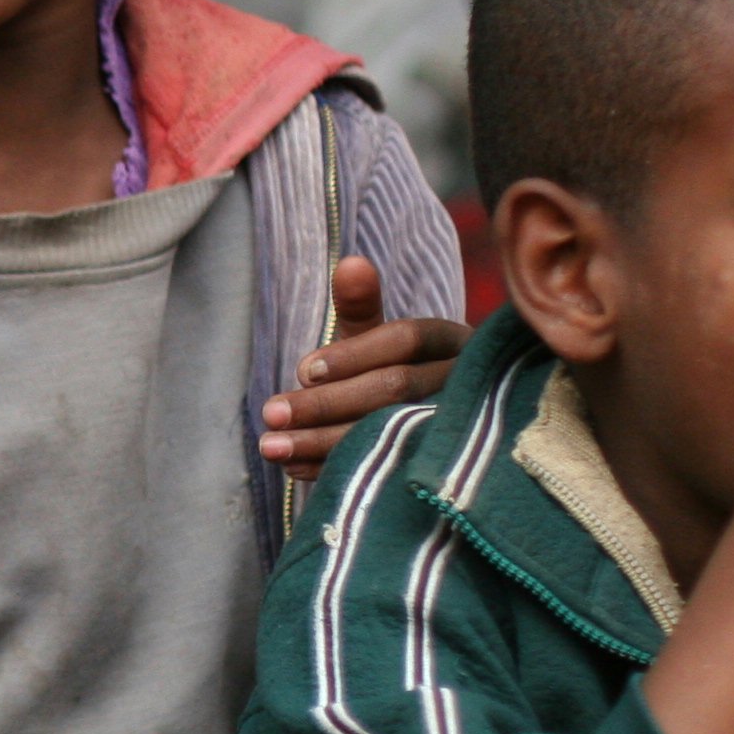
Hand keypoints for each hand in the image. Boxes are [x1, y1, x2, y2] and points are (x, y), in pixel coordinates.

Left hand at [259, 257, 468, 479]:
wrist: (427, 424)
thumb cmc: (393, 369)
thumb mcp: (375, 335)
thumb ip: (360, 303)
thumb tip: (350, 263)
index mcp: (451, 340)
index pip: (405, 339)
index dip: (352, 354)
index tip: (301, 370)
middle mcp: (463, 381)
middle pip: (394, 387)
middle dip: (325, 403)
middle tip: (270, 414)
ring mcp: (455, 427)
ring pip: (388, 433)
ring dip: (321, 442)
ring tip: (270, 447)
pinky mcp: (439, 468)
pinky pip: (385, 470)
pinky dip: (335, 468)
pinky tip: (294, 469)